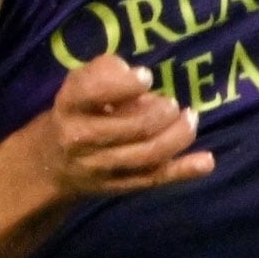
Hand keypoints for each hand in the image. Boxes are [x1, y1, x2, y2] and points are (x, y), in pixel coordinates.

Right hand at [28, 54, 209, 201]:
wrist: (52, 162)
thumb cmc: (77, 111)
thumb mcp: (79, 81)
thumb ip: (105, 71)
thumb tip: (140, 79)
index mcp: (70, 105)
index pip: (94, 91)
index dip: (125, 83)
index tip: (146, 77)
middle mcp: (81, 139)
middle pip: (131, 128)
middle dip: (161, 113)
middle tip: (171, 104)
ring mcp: (100, 167)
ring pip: (146, 156)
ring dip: (177, 136)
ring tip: (189, 118)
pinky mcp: (118, 186)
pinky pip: (154, 179)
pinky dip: (183, 171)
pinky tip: (206, 161)